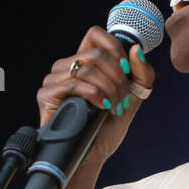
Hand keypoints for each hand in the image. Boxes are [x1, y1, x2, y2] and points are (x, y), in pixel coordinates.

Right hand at [36, 26, 155, 176]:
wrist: (92, 155)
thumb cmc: (109, 126)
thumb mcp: (133, 97)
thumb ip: (141, 74)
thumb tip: (136, 49)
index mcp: (84, 60)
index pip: (96, 33)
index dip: (115, 48)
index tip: (126, 70)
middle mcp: (67, 65)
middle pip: (98, 54)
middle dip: (119, 79)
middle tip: (123, 99)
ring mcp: (55, 78)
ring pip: (88, 69)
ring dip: (110, 90)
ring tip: (114, 107)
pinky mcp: (47, 94)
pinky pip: (75, 84)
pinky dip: (95, 96)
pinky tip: (102, 108)